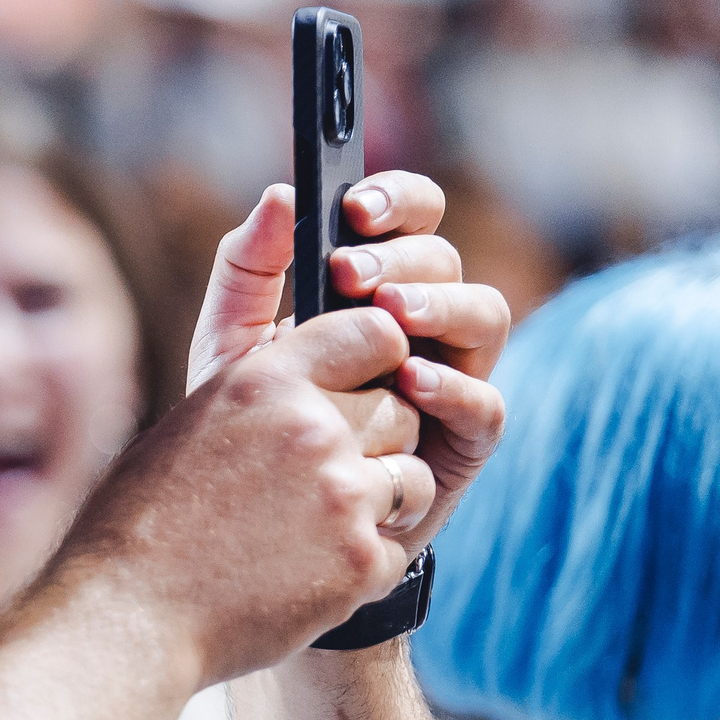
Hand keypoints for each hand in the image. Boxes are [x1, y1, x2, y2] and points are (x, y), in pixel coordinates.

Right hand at [56, 171, 516, 683]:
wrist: (125, 622)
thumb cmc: (145, 515)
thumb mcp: (192, 398)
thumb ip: (247, 303)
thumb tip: (282, 194)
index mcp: (262, 376)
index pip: (375, 330)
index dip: (371, 360)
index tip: (349, 385)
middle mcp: (309, 423)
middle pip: (398, 404)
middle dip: (365, 440)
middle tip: (297, 482)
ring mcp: (341, 492)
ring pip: (407, 468)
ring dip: (370, 496)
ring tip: (298, 528)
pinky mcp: (362, 557)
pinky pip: (400, 535)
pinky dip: (359, 556)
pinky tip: (301, 570)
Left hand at [188, 173, 509, 554]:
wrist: (250, 526)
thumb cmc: (248, 424)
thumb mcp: (232, 343)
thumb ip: (249, 268)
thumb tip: (281, 194)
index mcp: (376, 288)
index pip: (413, 221)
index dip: (397, 201)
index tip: (355, 207)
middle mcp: (424, 325)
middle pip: (447, 263)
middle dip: (402, 258)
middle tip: (350, 270)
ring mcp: (450, 381)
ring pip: (486, 318)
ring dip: (441, 305)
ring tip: (388, 312)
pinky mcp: (459, 445)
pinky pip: (486, 405)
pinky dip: (453, 386)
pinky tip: (408, 378)